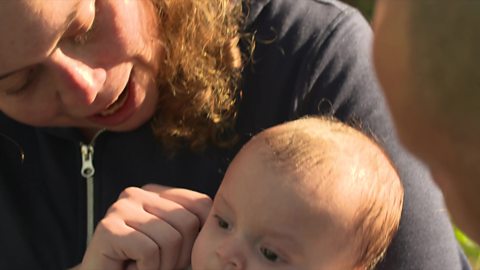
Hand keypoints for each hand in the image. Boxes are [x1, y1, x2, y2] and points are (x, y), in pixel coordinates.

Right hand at [79, 184, 211, 269]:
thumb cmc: (144, 267)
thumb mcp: (179, 246)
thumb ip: (197, 230)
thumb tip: (230, 224)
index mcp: (157, 193)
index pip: (201, 204)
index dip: (200, 237)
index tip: (180, 255)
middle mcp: (137, 193)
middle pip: (188, 222)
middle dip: (179, 255)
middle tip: (157, 264)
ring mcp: (120, 207)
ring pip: (170, 238)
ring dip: (161, 265)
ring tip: (143, 266)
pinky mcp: (107, 228)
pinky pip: (149, 251)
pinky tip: (130, 268)